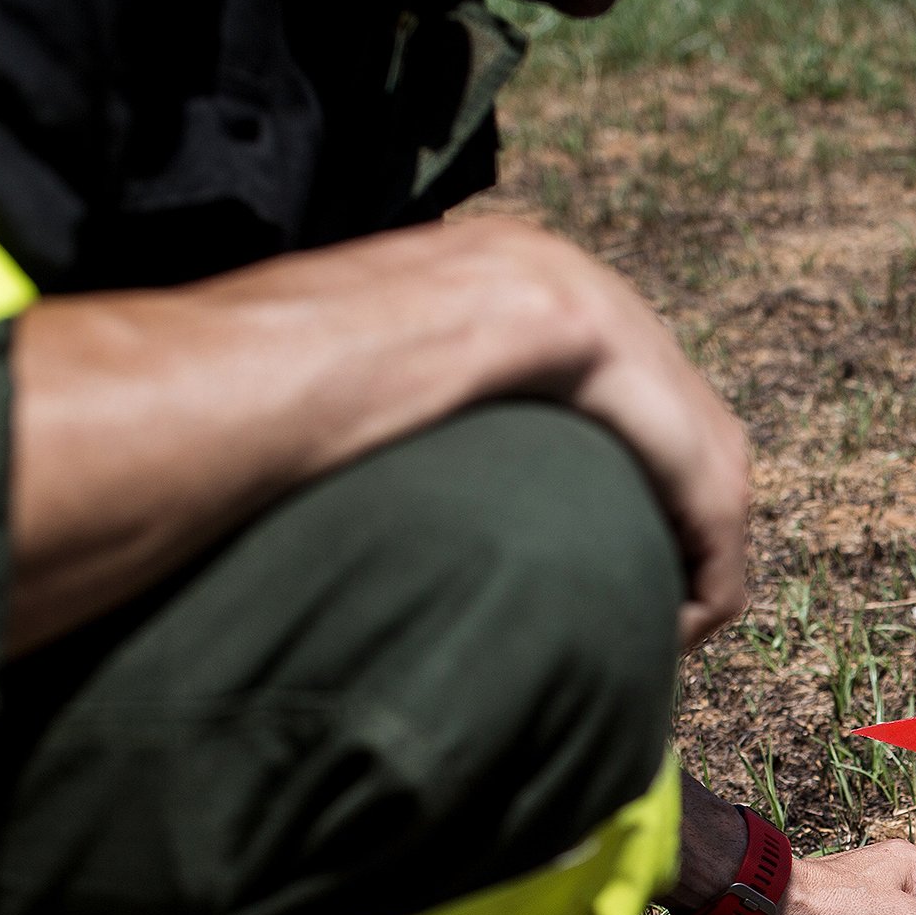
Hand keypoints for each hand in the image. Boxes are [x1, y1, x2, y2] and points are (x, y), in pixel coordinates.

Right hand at [10, 217, 749, 655]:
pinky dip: (703, 558)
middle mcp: (550, 269)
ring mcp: (569, 286)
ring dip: (705, 560)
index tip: (630, 600)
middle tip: (668, 635)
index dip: (649, 511)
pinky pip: (696, 469)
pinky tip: (673, 626)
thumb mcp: (375, 437)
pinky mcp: (577, 328)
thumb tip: (455, 543)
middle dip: (692, 539)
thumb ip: (438, 457)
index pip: (630, 406)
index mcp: (502, 291)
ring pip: (706, 451)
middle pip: (686, 425)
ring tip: (669, 646)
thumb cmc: (251, 439)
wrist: (209, 397)